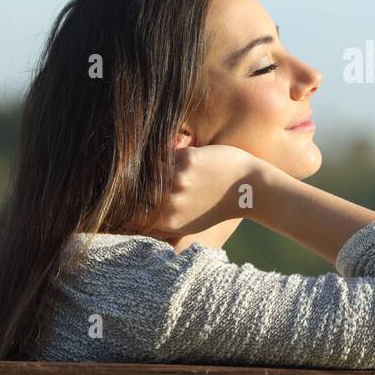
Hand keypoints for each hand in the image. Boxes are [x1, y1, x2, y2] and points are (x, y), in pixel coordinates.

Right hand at [131, 144, 262, 238]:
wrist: (250, 187)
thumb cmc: (219, 205)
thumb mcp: (190, 223)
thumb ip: (163, 222)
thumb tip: (134, 222)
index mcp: (170, 221)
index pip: (131, 214)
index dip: (125, 204)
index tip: (126, 195)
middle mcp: (172, 202)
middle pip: (137, 188)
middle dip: (139, 180)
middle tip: (141, 174)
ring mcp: (179, 180)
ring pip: (148, 167)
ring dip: (152, 163)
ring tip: (161, 163)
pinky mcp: (188, 160)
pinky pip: (164, 152)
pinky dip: (166, 151)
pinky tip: (175, 152)